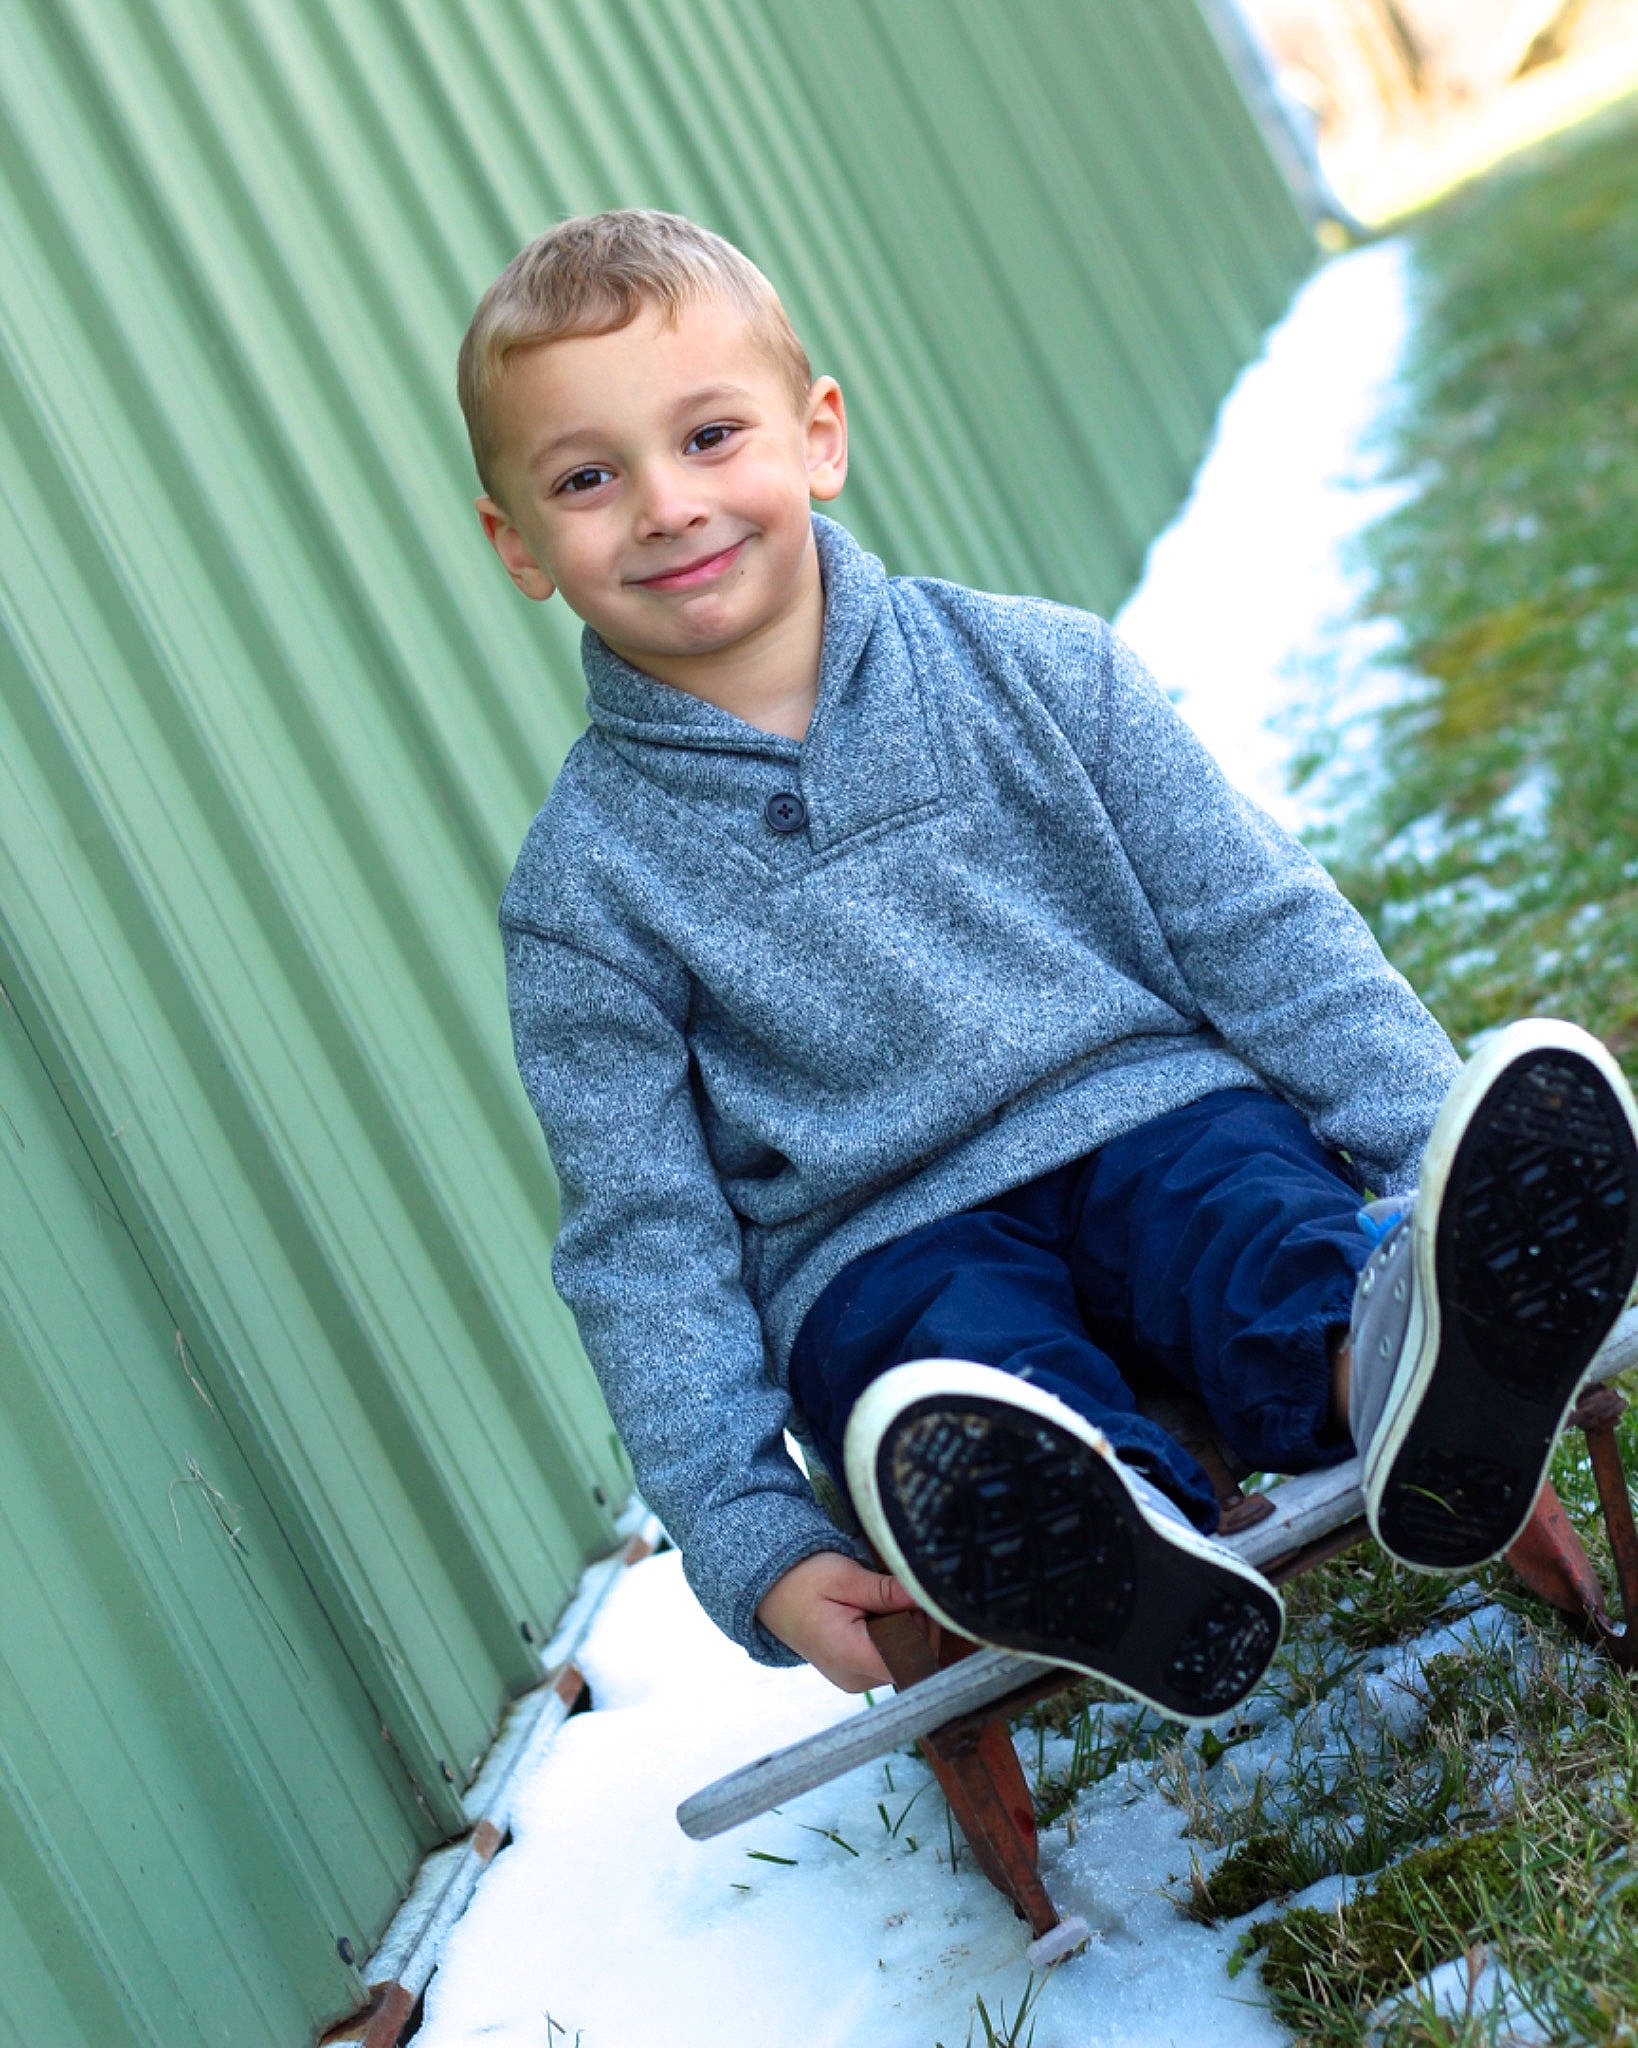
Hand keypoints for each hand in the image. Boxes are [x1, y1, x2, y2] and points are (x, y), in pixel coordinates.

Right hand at [756, 1550, 919, 1691]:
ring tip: (877, 1602)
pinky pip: (892, 1656)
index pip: (913, 1657)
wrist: (769, 1593)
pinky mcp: (859, 1673)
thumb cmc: (801, 1582)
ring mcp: (858, 1681)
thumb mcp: (844, 1577)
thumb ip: (886, 1591)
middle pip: (915, 1656)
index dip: (924, 1625)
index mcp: (851, 1656)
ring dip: (905, 1625)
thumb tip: (925, 1594)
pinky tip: (873, 1615)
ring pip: (907, 1656)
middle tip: (891, 1591)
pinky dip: (893, 1633)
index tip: (912, 1597)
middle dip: (915, 1620)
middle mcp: (857, 1679)